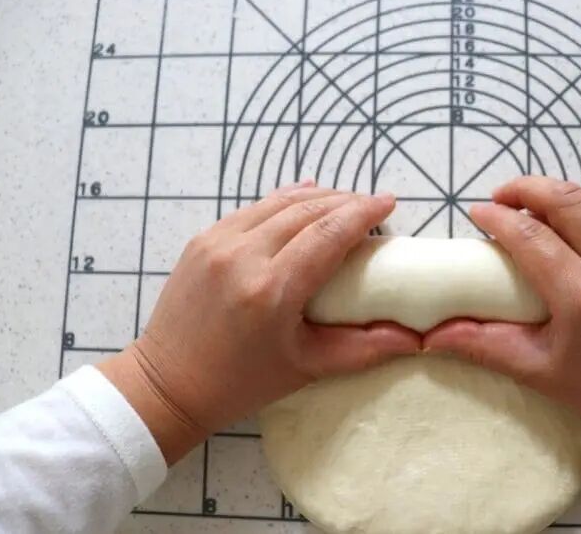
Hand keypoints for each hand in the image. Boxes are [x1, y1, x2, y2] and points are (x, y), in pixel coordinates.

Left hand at [99, 183, 420, 463]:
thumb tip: (414, 338)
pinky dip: (284, 200)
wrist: (167, 384)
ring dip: (317, 196)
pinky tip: (304, 196)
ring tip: (345, 201)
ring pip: (278, 202)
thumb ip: (363, 349)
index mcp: (272, 289)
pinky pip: (252, 209)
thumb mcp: (307, 368)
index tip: (390, 203)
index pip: (329, 233)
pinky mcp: (202, 239)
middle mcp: (243, 255)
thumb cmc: (241, 382)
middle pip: (307, 209)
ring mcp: (217, 242)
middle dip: (346, 201)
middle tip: (373, 206)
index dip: (364, 213)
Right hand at [424, 177, 580, 471]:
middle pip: (566, 201)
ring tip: (537, 208)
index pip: (529, 236)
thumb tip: (431, 334)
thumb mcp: (537, 371)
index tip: (477, 213)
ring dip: (562, 197)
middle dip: (527, 189)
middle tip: (502, 196)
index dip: (497, 217)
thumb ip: (483, 344)